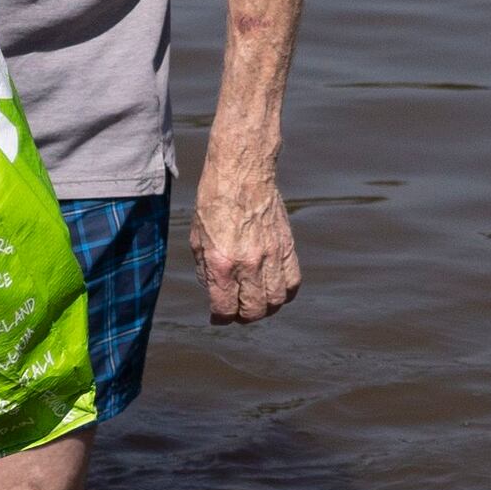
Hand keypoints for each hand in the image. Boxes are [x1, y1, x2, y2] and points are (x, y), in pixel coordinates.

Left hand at [193, 162, 301, 324]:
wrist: (242, 172)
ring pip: (276, 301)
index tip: (218, 316)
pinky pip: (293, 282)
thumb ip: (205, 271)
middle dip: (243, 316)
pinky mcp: (287, 246)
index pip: (225, 309)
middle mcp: (249, 264)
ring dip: (265, 307)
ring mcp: (271, 255)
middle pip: (254, 311)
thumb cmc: (214, 202)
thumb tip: (215, 293)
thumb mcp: (197, 239)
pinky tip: (274, 287)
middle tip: (237, 310)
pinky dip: (285, 292)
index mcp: (221, 263)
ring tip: (256, 300)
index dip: (220, 318)